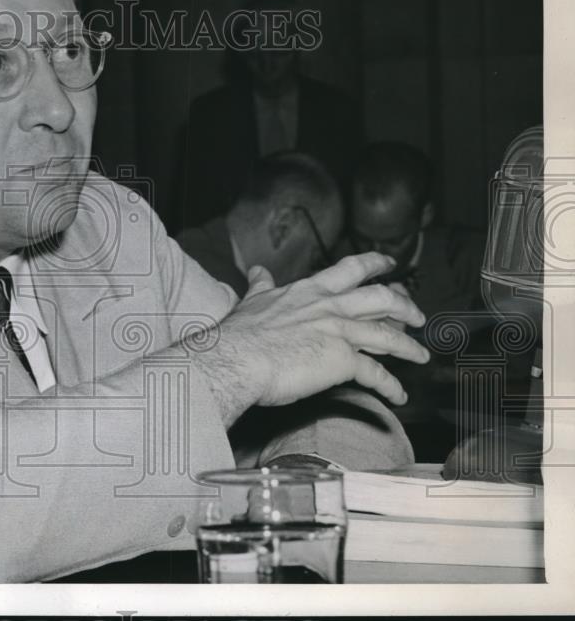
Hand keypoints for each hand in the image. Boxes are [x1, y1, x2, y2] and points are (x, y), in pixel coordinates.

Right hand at [192, 252, 428, 426]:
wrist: (237, 359)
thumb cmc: (241, 334)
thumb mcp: (252, 301)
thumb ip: (261, 286)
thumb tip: (257, 271)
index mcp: (310, 290)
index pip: (351, 270)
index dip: (375, 264)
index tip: (389, 265)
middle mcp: (330, 306)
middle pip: (382, 298)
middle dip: (405, 306)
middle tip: (417, 315)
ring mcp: (340, 332)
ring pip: (389, 336)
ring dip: (409, 347)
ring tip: (421, 355)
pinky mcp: (343, 361)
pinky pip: (377, 374)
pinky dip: (391, 386)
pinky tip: (399, 395)